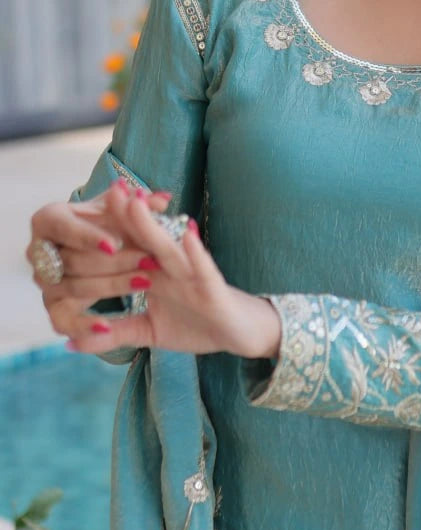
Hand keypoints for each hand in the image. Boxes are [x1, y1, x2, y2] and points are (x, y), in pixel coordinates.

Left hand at [29, 183, 281, 359]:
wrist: (239, 334)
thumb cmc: (196, 325)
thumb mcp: (149, 332)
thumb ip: (114, 333)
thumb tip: (72, 343)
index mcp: (154, 272)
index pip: (127, 247)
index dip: (107, 229)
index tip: (80, 210)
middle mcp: (171, 267)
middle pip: (144, 238)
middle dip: (126, 215)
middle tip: (110, 187)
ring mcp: (192, 274)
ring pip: (168, 248)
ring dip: (152, 226)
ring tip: (136, 202)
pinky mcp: (213, 287)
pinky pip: (204, 267)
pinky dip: (196, 252)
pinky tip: (188, 234)